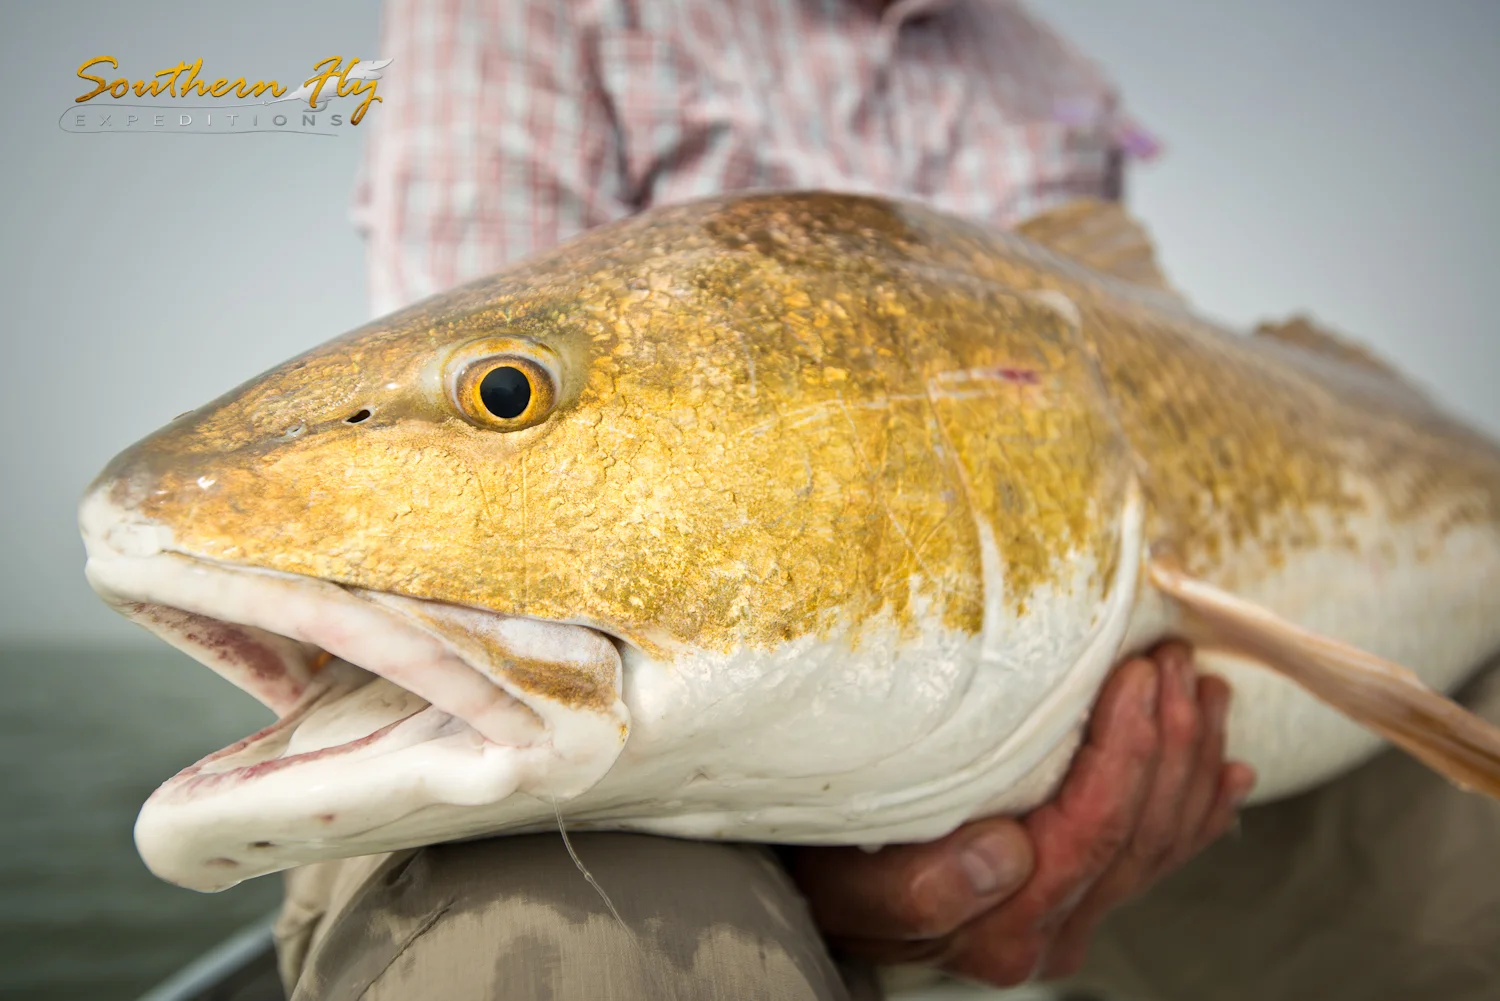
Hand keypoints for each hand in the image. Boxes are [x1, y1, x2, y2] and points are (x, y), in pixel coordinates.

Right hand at [788, 642, 1255, 985]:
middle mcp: (1047, 935)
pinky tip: (1226, 771)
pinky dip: (1199, 808)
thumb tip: (1010, 854)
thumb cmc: (821, 869)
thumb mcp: (843, 878)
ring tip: (1203, 689)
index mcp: (1000, 927)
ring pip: (1161, 842)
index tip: (1137, 671)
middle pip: (1141, 833)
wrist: (818, 894)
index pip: (1093, 830)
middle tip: (1177, 658)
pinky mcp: (1078, 908)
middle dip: (1171, 739)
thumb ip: (919, 888)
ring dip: (1192, 759)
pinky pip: (1160, 859)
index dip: (1128, 748)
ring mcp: (1070, 923)